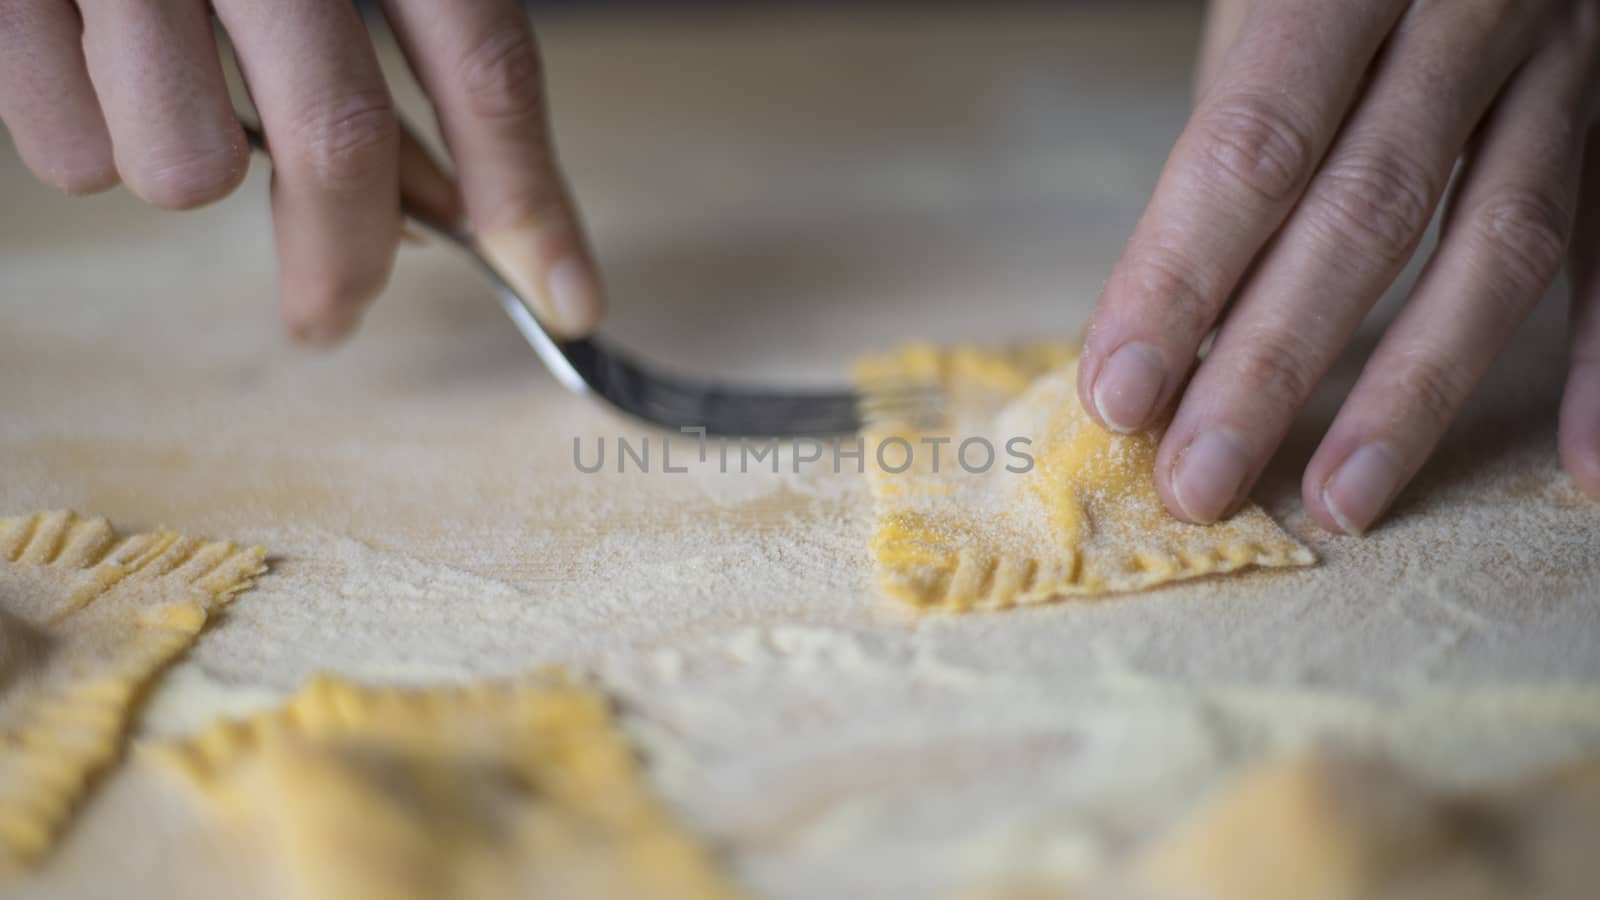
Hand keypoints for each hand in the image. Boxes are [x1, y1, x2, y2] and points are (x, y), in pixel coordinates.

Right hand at [0, 0, 603, 342]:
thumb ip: (402, 51)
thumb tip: (452, 208)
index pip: (484, 63)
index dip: (529, 196)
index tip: (567, 295)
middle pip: (339, 144)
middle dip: (346, 261)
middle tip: (336, 312)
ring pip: (188, 171)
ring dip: (190, 172)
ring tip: (167, 97)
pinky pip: (71, 152)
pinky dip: (88, 140)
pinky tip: (91, 67)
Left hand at [1077, 0, 1599, 532]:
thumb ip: (1239, 128)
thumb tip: (1166, 308)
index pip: (1252, 145)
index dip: (1179, 277)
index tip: (1119, 393)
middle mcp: (1472, 10)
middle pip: (1364, 211)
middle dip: (1272, 363)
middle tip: (1199, 481)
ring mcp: (1571, 64)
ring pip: (1497, 244)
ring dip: (1413, 389)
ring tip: (1339, 499)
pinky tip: (1579, 467)